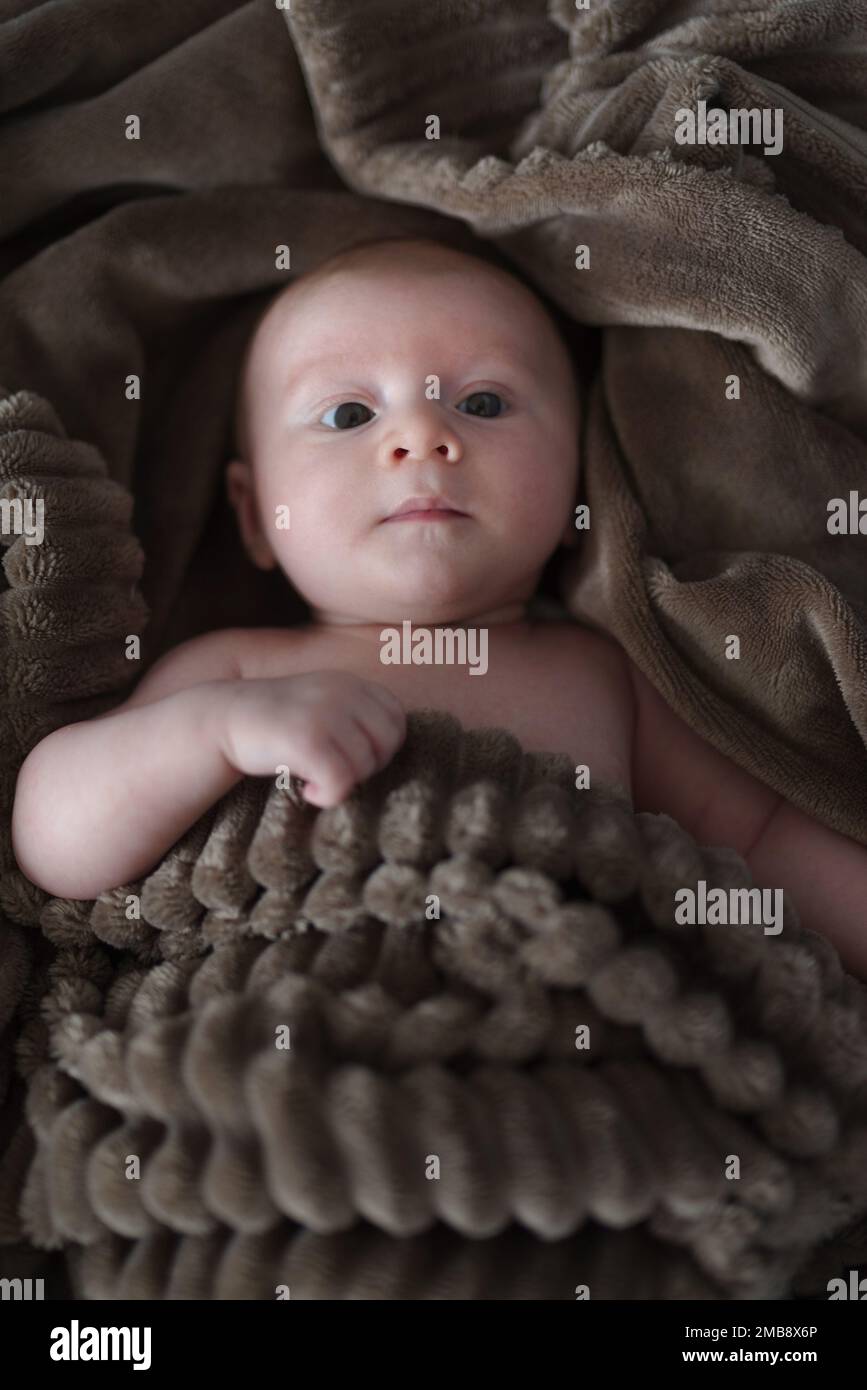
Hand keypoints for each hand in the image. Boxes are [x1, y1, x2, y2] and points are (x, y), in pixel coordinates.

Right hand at [218, 670, 405, 805]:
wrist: (220, 719)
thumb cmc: (274, 722)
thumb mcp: (320, 703)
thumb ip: (355, 715)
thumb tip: (388, 750)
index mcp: (349, 683)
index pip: (396, 717)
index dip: (383, 745)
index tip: (352, 756)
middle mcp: (342, 692)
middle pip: (388, 743)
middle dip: (368, 766)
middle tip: (335, 771)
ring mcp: (325, 713)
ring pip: (365, 765)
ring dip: (343, 782)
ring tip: (314, 778)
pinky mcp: (307, 739)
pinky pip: (341, 781)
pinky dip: (329, 796)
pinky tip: (309, 791)